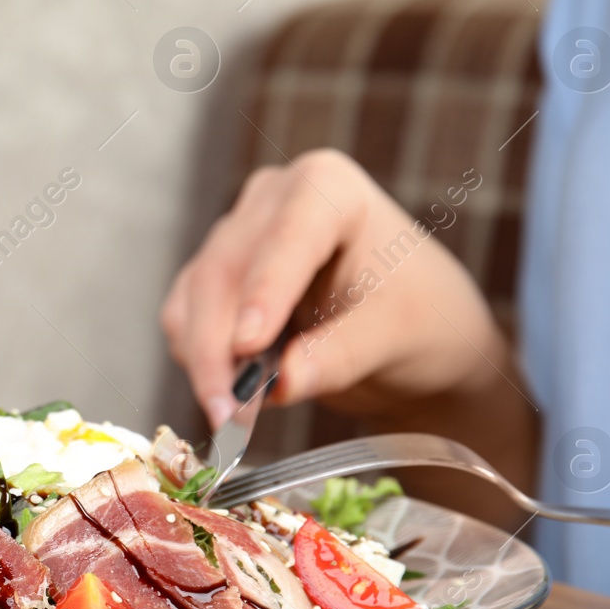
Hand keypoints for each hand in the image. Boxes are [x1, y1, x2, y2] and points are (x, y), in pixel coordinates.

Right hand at [161, 149, 513, 428]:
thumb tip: (283, 382)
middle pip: (224, 272)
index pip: (288, 236)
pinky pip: (187, 317)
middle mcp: (273, 200)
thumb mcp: (398, 336)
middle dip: (220, 347)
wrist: (415, 335)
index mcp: (328, 188)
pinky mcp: (218, 276)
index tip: (249, 345)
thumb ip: (343, 355)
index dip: (264, 291)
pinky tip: (231, 397)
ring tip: (234, 420)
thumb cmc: (422, 317)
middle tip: (230, 414)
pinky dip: (199, 360)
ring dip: (204, 361)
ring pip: (194, 297)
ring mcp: (239, 236)